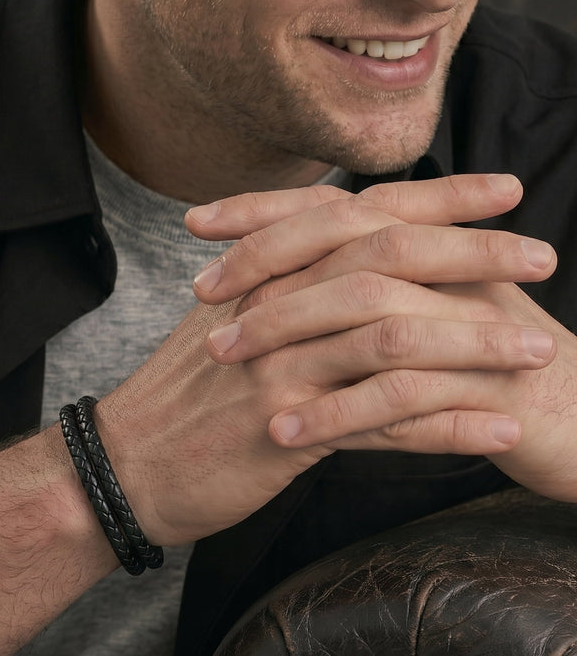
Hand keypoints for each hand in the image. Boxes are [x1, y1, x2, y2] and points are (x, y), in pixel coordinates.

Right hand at [92, 175, 563, 546]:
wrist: (121, 464)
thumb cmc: (179, 399)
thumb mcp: (222, 325)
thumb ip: (278, 290)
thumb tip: (339, 269)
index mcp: (260, 276)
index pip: (357, 215)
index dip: (435, 198)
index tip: (500, 191)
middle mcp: (271, 310)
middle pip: (384, 262)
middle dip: (473, 254)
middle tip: (542, 257)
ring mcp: (277, 369)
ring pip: (392, 340)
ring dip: (474, 342)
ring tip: (537, 349)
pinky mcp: (284, 432)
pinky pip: (381, 422)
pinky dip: (447, 427)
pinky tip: (498, 431)